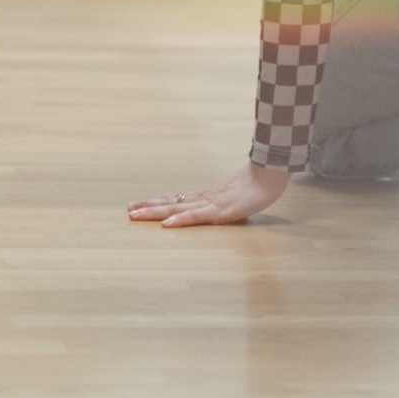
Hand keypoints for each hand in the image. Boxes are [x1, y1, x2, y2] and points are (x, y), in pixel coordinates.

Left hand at [128, 163, 289, 226]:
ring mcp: (211, 204)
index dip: (155, 203)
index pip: (175, 199)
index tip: (135, 205)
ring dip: (154, 212)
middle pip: (171, 202)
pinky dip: (181, 220)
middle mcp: (204, 198)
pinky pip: (197, 217)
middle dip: (148, 208)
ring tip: (135, 215)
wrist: (271, 173)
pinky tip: (167, 224)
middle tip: (128, 211)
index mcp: (206, 196)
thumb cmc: (257, 185)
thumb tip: (217, 209)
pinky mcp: (221, 211)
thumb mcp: (236, 197)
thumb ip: (224, 203)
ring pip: (177, 208)